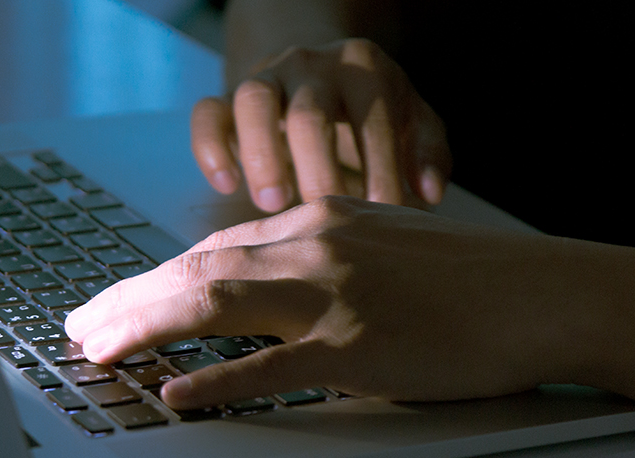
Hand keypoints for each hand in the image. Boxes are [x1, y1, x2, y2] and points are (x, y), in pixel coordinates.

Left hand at [64, 196, 593, 408]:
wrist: (536, 292)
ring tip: (98, 352)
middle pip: (194, 269)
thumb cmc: (460, 275)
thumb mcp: (375, 242)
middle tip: (80, 328)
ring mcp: (331, 295)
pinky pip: (271, 364)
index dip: (152, 278)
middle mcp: (311, 246)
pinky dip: (217, 379)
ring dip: (145, 326)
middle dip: (127, 299)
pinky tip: (174, 392)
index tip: (115, 301)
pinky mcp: (356, 346)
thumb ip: (312, 254)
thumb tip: (254, 276)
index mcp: (314, 221)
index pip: (210, 249)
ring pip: (214, 301)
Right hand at [191, 39, 451, 211]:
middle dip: (316, 168)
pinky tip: (226, 184)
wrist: (316, 72)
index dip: (380, 169)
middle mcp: (311, 65)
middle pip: (309, 113)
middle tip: (322, 213)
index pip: (374, 119)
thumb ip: (427, 152)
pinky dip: (210, 148)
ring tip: (272, 204)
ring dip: (261, 156)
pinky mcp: (226, 97)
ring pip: (253, 103)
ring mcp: (265, 78)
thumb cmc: (368, 111)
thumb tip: (427, 193)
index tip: (382, 214)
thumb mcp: (410, 120)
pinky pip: (207, 113)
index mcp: (363, 69)